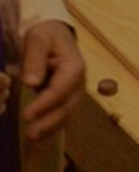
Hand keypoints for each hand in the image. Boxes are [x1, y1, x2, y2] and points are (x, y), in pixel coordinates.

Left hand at [19, 20, 84, 140]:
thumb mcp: (38, 39)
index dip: (44, 104)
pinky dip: (51, 126)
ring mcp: (74, 91)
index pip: (60, 89)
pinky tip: (38, 136)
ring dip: (50, 127)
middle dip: (49, 122)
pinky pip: (61, 114)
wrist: (55, 33)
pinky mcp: (67, 97)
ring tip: (33, 138)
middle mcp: (79, 82)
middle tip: (30, 133)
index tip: (27, 115)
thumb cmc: (46, 35)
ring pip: (66, 113)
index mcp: (74, 67)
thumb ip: (34, 59)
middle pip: (66, 106)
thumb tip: (31, 82)